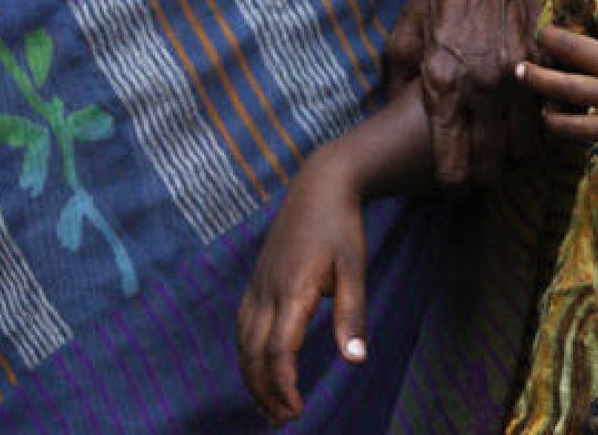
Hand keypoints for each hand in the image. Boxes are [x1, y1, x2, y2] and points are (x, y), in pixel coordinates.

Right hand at [237, 147, 370, 426]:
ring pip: (242, 342)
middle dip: (265, 391)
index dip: (283, 386)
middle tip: (283, 419)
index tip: (297, 410)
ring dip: (253, 377)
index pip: (277, 352)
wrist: (319, 184)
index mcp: (292, 290)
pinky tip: (258, 367)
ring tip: (270, 404)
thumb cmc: (341, 226)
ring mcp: (257, 285)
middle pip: (253, 354)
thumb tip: (355, 360)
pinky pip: (242, 325)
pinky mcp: (256, 280)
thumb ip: (352, 315)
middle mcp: (266, 291)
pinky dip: (247, 353)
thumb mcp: (355, 267)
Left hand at [387, 0, 545, 184]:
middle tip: (478, 175)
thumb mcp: (405, 28)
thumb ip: (401, 77)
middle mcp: (484, 84)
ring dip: (517, 153)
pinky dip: (542, 121)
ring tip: (505, 152)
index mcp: (443, 81)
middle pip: (491, 162)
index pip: (452, 160)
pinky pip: (548, 106)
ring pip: (528, 143)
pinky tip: (531, 120)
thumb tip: (398, 108)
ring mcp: (519, 70)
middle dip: (484, 176)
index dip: (450, 181)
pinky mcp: (543, 54)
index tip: (448, 183)